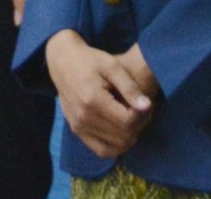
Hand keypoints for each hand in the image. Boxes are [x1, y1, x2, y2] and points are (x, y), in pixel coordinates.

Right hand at [45, 30, 154, 158]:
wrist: (63, 62)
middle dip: (138, 126)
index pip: (127, 122)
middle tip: (142, 111)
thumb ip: (129, 87)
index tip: (146, 103)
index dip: (142, 116)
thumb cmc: (90, 60)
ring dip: (129, 136)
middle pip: (122, 136)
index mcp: (93, 100)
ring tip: (133, 118)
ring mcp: (78, 127)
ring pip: (114, 146)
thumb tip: (147, 106)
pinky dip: (116, 146)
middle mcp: (84, 118)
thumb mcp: (112, 66)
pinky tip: (123, 132)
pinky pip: (101, 150)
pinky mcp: (77, 131)